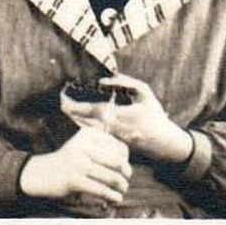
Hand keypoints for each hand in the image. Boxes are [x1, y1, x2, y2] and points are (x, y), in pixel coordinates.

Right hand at [18, 125, 131, 208]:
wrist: (41, 173)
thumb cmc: (69, 162)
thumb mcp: (83, 147)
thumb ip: (104, 150)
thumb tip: (127, 165)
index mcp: (87, 135)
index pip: (120, 148)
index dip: (126, 161)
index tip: (122, 170)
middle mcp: (82, 146)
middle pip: (118, 162)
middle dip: (126, 175)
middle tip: (123, 183)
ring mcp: (77, 162)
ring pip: (112, 177)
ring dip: (121, 188)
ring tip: (120, 192)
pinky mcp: (74, 179)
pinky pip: (101, 190)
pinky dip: (112, 197)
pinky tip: (114, 199)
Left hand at [63, 74, 192, 164]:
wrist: (166, 143)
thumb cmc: (155, 115)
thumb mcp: (145, 94)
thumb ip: (126, 83)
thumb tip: (104, 79)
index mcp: (122, 115)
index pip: (94, 110)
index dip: (77, 105)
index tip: (64, 98)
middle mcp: (115, 129)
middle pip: (86, 121)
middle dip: (71, 112)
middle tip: (59, 102)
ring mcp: (113, 139)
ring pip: (88, 129)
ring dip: (75, 119)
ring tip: (64, 107)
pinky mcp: (113, 145)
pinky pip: (94, 134)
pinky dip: (83, 126)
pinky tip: (76, 118)